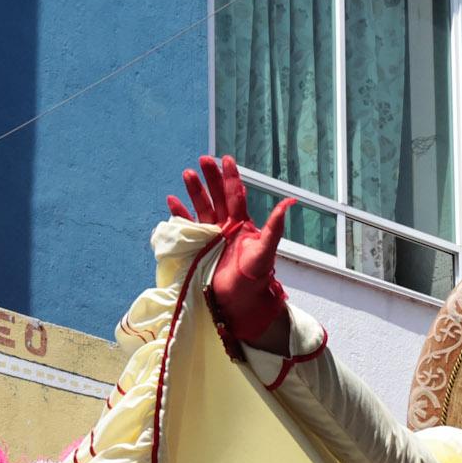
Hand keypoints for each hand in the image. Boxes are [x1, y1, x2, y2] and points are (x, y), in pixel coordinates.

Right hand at [166, 152, 292, 348]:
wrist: (239, 304)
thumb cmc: (254, 279)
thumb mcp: (265, 252)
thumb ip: (274, 228)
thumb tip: (289, 201)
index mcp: (242, 225)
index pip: (236, 195)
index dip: (231, 177)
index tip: (226, 159)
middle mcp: (227, 227)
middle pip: (218, 196)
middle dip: (210, 178)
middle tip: (203, 159)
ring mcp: (212, 237)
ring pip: (203, 208)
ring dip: (195, 192)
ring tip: (187, 173)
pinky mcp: (199, 248)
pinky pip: (187, 227)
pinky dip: (180, 214)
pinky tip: (172, 201)